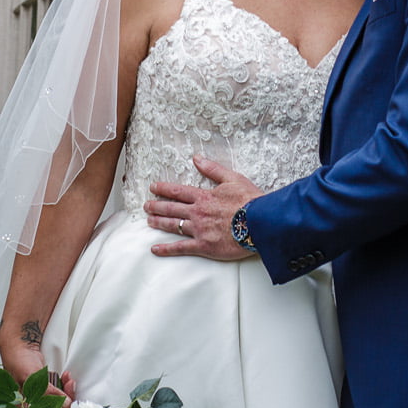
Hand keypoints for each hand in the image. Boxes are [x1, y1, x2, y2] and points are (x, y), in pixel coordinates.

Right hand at [2, 347, 77, 407]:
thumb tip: (65, 403)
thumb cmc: (18, 362)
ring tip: (69, 381)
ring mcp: (41, 396)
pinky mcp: (47, 387)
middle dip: (66, 402)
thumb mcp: (31, 379)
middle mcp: (33, 404)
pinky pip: (60, 391)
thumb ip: (47, 393)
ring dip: (68, 392)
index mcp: (24, 407)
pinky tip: (66, 378)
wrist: (21, 346)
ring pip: (59, 402)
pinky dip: (65, 385)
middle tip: (70, 391)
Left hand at [145, 154, 259, 259]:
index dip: (163, 189)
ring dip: (159, 223)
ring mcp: (199, 230)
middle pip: (171, 208)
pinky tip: (155, 249)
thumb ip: (212, 169)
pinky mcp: (204, 246)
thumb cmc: (250, 201)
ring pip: (173, 226)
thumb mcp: (232, 178)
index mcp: (204, 197)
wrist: (261, 223)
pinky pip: (181, 248)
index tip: (153, 187)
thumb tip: (197, 158)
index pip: (177, 191)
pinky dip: (166, 249)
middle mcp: (197, 213)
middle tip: (146, 205)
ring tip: (148, 221)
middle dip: (156, 206)